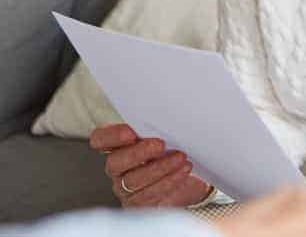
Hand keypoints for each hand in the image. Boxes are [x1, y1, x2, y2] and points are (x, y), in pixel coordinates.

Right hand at [90, 123, 211, 207]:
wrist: (190, 184)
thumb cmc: (174, 155)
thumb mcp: (166, 139)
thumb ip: (157, 129)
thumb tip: (167, 114)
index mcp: (119, 147)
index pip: (101, 140)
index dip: (110, 136)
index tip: (129, 132)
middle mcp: (118, 169)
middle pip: (115, 163)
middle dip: (138, 153)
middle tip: (160, 144)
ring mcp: (126, 189)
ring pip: (133, 181)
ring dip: (160, 168)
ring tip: (181, 157)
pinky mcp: (139, 205)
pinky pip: (149, 195)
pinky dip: (169, 181)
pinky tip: (183, 170)